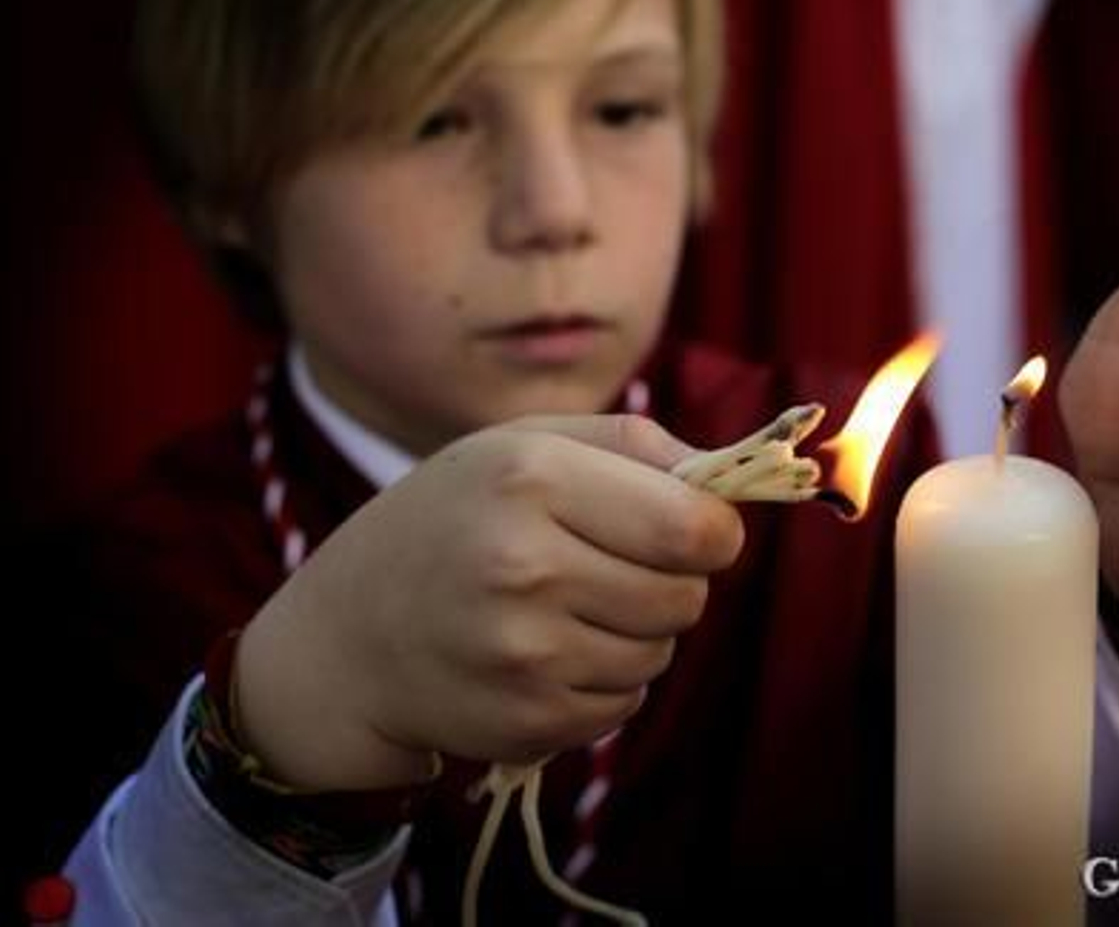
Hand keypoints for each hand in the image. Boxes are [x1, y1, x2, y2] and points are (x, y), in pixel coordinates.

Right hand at [235, 416, 743, 789]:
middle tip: (608, 568)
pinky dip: (603, 683)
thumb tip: (730, 479)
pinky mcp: (526, 720)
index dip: (713, 532)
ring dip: (635, 635)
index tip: (692, 531)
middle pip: (687, 595)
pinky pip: (624, 704)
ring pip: (660, 653)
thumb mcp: (522, 445)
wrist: (343, 640)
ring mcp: (523, 652)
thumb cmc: (452, 520)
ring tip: (562, 610)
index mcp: (532, 478)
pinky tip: (543, 656)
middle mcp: (524, 564)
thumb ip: (632, 444)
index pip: (695, 526)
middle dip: (670, 583)